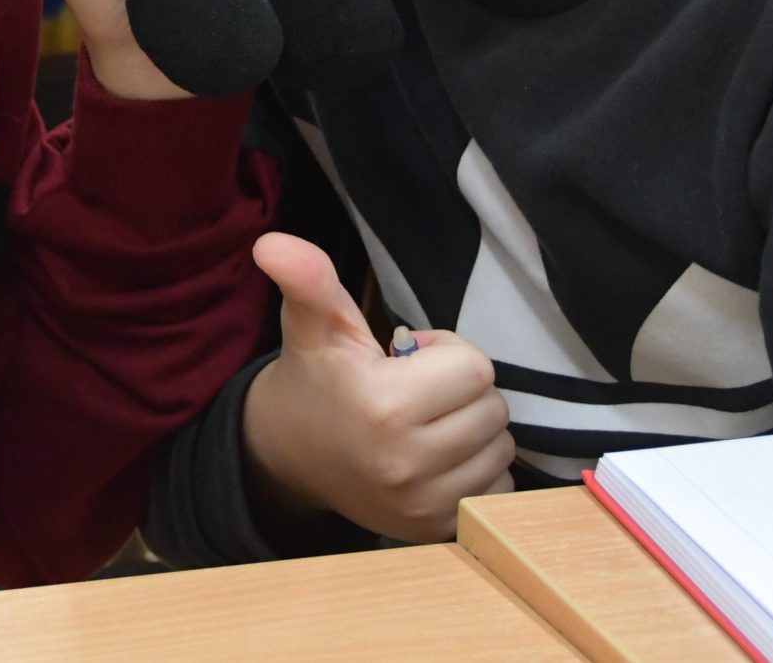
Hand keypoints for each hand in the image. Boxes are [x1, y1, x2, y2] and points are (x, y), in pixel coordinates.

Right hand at [239, 233, 513, 542]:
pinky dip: (477, 471)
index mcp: (383, 406)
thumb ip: (308, 280)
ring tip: (427, 422)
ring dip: (473, 430)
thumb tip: (272, 243)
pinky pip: (497, 489)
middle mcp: (407, 464)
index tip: (409, 359)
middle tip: (418, 391)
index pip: (475, 367)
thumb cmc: (315, 378)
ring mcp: (422, 504)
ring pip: (500, 449)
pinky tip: (437, 458)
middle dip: (462, 391)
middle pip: (493, 408)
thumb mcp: (312, 324)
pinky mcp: (435, 529)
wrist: (289, 454)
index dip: (446, 353)